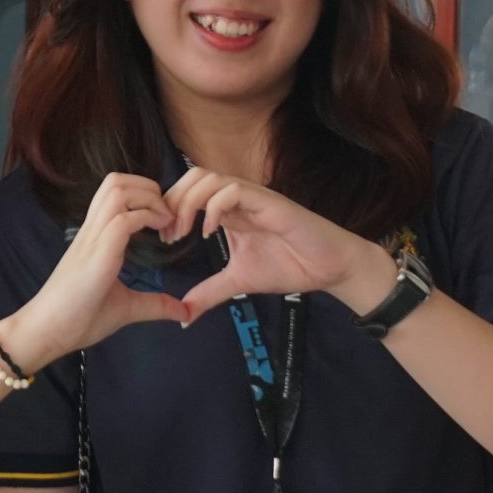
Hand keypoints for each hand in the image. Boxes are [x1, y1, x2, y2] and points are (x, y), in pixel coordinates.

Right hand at [0, 173, 191, 368]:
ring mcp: (93, 239)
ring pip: (117, 190)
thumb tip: (185, 313)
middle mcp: (93, 230)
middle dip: (149, 187)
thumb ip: (155, 304)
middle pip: (116, 181)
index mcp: (96, 236)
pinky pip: (122, 220)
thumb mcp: (127, 308)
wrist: (46, 333)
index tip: (165, 220)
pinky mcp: (97, 254)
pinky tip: (160, 235)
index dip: (145, 195)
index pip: (116, 192)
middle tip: (167, 215)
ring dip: (148, 198)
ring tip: (164, 221)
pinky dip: (147, 218)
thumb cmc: (79, 318)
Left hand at [165, 169, 395, 318]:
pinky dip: (214, 208)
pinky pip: (233, 191)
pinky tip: (209, 233)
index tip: (162, 240)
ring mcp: (253, 197)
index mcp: (228, 210)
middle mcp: (237, 198)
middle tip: (168, 235)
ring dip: (188, 203)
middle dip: (173, 202)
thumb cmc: (289, 266)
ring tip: (183, 233)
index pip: (188, 191)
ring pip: (208, 178)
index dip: (169, 209)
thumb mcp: (239, 281)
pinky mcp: (269, 202)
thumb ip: (210, 292)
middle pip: (192, 176)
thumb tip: (183, 315)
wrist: (329, 268)